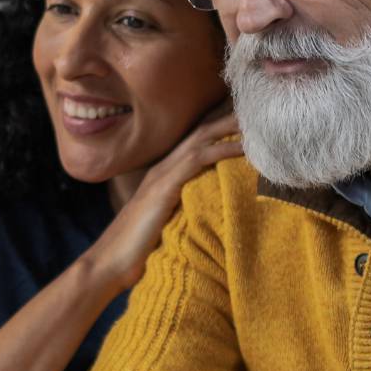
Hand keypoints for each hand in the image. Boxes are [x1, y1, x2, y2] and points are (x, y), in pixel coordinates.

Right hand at [82, 109, 242, 292]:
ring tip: (258, 118)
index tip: (248, 120)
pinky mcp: (164, 188)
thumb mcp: (167, 225)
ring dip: (230, 127)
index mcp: (164, 175)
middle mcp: (163, 168)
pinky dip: (222, 150)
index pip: (196, 142)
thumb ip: (184, 213)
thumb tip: (208, 215)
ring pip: (201, 139)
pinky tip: (243, 146)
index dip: (221, 128)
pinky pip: (198, 160)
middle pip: (201, 132)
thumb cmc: (137, 251)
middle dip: (230, 118)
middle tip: (260, 106)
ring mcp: (162, 176)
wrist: (109, 263)